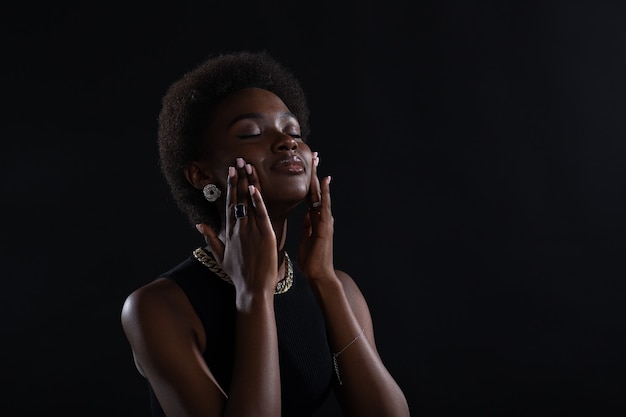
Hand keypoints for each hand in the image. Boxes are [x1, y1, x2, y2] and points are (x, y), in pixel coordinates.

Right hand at [196, 158, 277, 295]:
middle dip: (237, 178)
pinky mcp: (264, 236)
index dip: (231, 185)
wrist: (251, 289)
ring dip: (248, 183)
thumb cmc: (238, 275)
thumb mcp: (220, 256)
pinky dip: (257, 201)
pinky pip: (260, 215)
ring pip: (248, 203)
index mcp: (230, 231)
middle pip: (237, 198)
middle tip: (238, 160)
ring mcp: (250, 231)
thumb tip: (200, 225)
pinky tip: (254, 188)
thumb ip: (211, 238)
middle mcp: (238, 228)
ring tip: (247, 166)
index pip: (230, 203)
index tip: (231, 170)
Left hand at [297, 152, 336, 280]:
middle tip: (314, 154)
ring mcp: (325, 221)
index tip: (307, 166)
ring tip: (318, 161)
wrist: (319, 275)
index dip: (309, 181)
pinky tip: (325, 181)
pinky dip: (325, 194)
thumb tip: (307, 214)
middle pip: (317, 191)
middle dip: (315, 173)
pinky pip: (324, 207)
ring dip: (319, 177)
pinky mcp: (325, 227)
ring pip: (321, 195)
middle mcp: (322, 217)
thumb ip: (308, 226)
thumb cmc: (312, 260)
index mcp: (315, 219)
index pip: (311, 195)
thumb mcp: (307, 239)